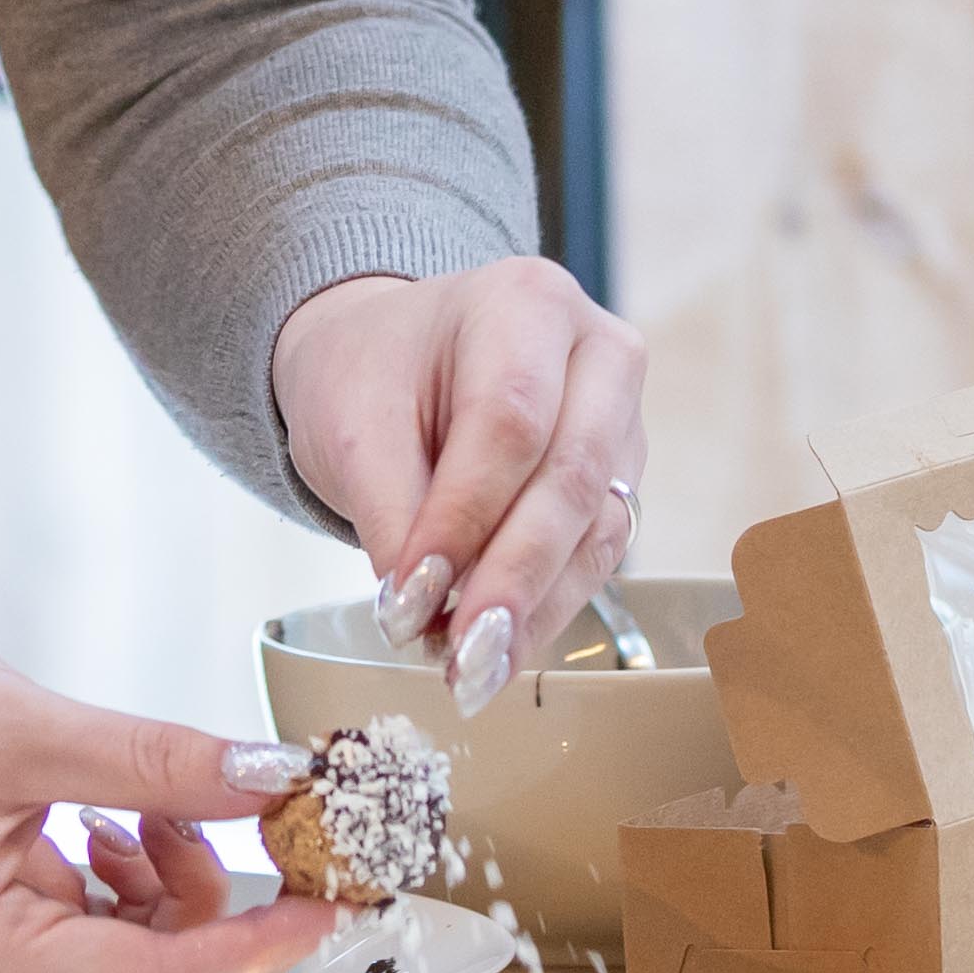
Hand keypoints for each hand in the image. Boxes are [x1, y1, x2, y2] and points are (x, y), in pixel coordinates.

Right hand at [0, 554, 332, 972]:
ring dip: (177, 891)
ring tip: (165, 794)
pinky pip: (89, 927)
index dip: (255, 950)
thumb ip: (154, 762)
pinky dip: (131, 876)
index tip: (331, 902)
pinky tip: (123, 807)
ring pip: (129, 961)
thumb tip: (272, 780)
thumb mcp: (23, 724)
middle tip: (283, 831)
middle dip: (228, 920)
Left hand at [271, 258, 650, 710]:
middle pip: (569, 476)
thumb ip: (388, 511)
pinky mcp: (621, 476)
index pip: (508, 420)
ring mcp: (621, 416)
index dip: (464, 517)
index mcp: (527, 303)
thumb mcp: (352, 422)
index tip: (412, 597)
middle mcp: (597, 352)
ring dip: (535, 606)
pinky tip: (500, 648)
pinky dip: (547, 606)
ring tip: (475, 669)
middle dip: (512, 578)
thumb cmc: (374, 373)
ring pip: (596, 524)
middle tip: (464, 656)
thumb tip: (420, 609)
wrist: (397, 359)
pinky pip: (597, 551)